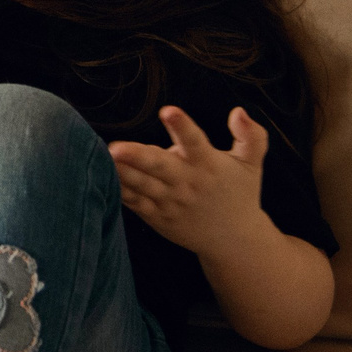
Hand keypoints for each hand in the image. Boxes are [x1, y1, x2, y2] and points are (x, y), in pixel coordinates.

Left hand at [109, 106, 271, 256]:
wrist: (234, 241)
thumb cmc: (239, 193)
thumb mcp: (251, 164)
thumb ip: (252, 137)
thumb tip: (239, 111)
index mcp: (208, 165)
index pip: (195, 142)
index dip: (182, 127)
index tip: (169, 110)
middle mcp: (187, 183)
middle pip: (160, 167)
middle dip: (138, 156)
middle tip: (116, 147)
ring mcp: (169, 201)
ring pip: (141, 184)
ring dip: (121, 172)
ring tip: (103, 158)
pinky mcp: (156, 214)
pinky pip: (133, 201)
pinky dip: (118, 189)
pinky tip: (99, 174)